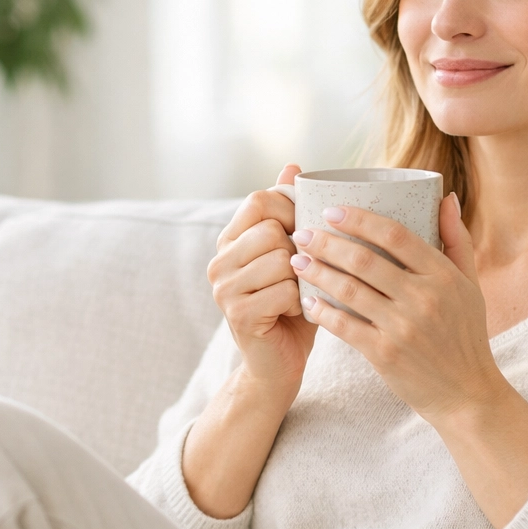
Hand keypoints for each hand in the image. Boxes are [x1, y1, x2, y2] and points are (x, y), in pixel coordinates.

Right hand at [207, 164, 318, 410]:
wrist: (280, 365)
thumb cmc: (293, 305)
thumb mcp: (294, 253)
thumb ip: (289, 211)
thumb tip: (292, 164)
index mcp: (230, 239)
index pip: (260, 199)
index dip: (292, 208)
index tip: (308, 229)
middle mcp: (219, 261)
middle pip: (272, 228)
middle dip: (299, 249)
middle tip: (302, 273)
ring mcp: (224, 288)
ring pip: (280, 258)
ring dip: (302, 278)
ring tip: (299, 294)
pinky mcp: (238, 314)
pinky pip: (284, 290)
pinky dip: (301, 303)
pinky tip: (297, 313)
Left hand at [288, 193, 505, 422]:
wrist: (465, 393)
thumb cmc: (466, 334)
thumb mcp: (470, 284)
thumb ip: (456, 239)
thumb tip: (446, 197)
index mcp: (443, 276)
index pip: (396, 235)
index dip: (360, 219)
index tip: (332, 210)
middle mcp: (423, 299)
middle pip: (365, 260)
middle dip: (327, 243)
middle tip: (302, 232)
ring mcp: (403, 328)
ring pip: (350, 291)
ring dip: (318, 272)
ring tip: (297, 260)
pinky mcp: (385, 355)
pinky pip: (345, 327)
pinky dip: (322, 312)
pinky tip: (307, 300)